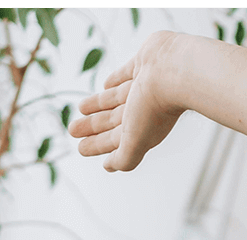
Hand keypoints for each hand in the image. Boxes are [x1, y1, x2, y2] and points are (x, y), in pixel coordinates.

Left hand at [68, 31, 183, 172]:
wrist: (173, 72)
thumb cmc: (154, 108)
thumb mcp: (134, 142)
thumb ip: (124, 158)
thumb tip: (111, 167)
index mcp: (141, 132)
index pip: (114, 142)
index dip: (97, 146)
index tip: (82, 149)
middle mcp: (142, 112)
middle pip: (111, 122)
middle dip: (92, 128)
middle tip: (73, 130)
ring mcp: (142, 90)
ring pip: (114, 101)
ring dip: (97, 106)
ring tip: (80, 108)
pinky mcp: (143, 66)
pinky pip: (124, 76)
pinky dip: (114, 81)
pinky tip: (105, 85)